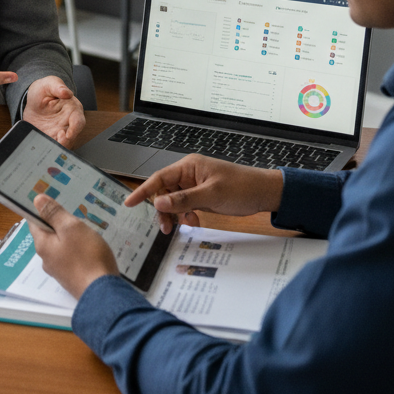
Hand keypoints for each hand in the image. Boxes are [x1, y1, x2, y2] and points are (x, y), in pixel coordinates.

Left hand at [23, 76, 85, 146]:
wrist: (33, 99)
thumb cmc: (44, 90)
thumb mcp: (49, 84)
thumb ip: (58, 86)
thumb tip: (67, 92)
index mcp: (72, 109)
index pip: (78, 121)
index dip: (75, 129)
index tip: (67, 134)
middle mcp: (69, 122)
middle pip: (73, 136)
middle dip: (67, 142)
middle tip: (58, 141)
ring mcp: (60, 131)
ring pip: (65, 144)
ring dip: (59, 147)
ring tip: (49, 144)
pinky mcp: (51, 138)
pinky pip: (53, 146)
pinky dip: (50, 148)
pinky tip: (43, 146)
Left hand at [28, 194, 117, 298]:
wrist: (103, 294)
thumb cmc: (87, 257)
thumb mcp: (71, 228)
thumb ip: (54, 213)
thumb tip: (36, 200)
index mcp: (43, 245)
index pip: (34, 222)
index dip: (42, 210)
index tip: (54, 201)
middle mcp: (47, 259)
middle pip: (49, 235)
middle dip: (60, 224)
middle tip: (75, 214)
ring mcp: (60, 271)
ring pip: (61, 247)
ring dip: (71, 237)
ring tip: (86, 230)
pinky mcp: (73, 278)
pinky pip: (72, 258)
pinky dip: (78, 250)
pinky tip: (91, 248)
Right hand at [124, 154, 284, 233]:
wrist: (263, 192)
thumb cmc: (241, 187)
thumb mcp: (211, 194)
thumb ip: (184, 199)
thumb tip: (159, 202)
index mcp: (188, 166)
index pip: (159, 178)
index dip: (143, 190)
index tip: (129, 202)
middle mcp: (189, 174)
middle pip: (165, 192)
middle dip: (163, 209)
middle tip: (165, 227)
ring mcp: (195, 184)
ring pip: (174, 201)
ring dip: (175, 214)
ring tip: (180, 227)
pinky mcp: (202, 194)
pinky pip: (185, 205)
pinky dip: (186, 215)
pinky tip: (193, 221)